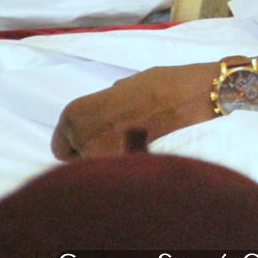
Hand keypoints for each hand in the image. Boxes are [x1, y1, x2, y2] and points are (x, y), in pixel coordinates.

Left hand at [52, 63, 214, 158]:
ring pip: (99, 170)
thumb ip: (104, 104)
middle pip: (77, 161)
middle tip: (120, 141)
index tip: (97, 140)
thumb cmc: (162, 85)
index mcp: (75, 114)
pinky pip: (119, 172)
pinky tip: (146, 151)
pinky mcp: (126, 166)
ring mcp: (103, 154)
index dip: (78, 144)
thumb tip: (103, 117)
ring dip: (113, 161)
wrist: (196, 94)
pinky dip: (129, 167)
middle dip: (95, 153)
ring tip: (137, 145)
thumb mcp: (123, 87)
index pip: (61, 146)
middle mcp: (82, 136)